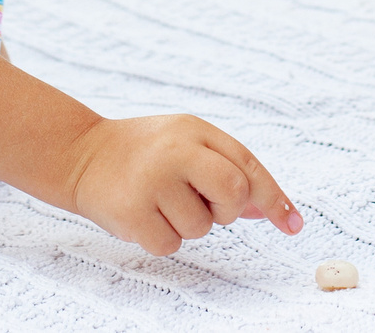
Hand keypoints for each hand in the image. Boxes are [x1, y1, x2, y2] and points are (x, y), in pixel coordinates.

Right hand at [64, 114, 302, 256]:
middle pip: (234, 194)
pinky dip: (162, 238)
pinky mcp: (132, 213)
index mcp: (194, 130)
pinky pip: (171, 244)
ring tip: (161, 201)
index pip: (248, 165)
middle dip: (227, 209)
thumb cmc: (144, 152)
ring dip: (188, 224)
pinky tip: (144, 215)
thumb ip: (225, 169)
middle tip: (202, 201)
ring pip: (202, 227)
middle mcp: (175, 151)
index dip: (274, 197)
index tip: (293, 225)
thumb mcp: (186, 144)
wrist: (81, 155)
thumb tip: (264, 209)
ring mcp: (153, 182)